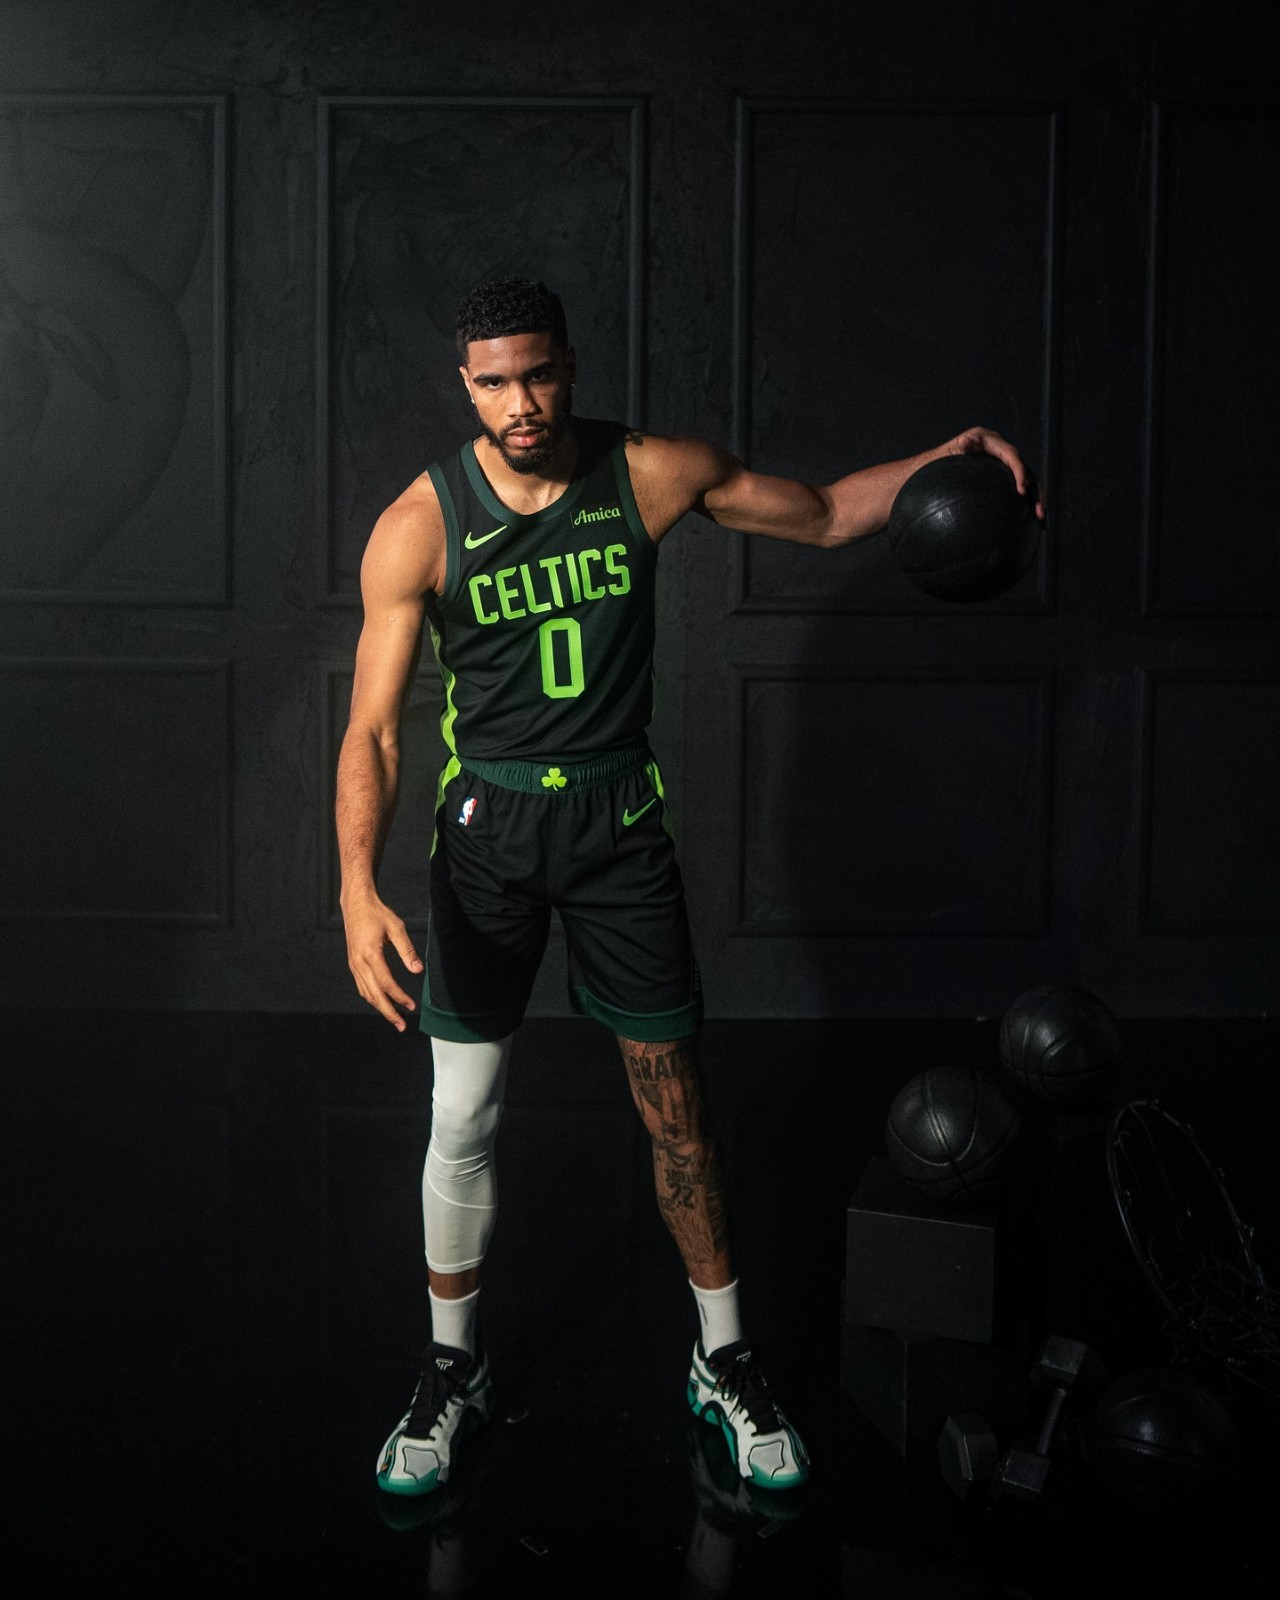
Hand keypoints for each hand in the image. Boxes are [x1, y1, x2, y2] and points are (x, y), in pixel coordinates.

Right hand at [342, 891, 422, 1031]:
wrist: (356, 904)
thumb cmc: (378, 914)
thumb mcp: (396, 928)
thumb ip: (407, 950)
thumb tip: (418, 970)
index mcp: (370, 954)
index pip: (386, 983)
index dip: (399, 997)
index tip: (412, 1006)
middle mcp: (359, 963)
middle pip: (374, 995)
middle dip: (388, 1013)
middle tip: (402, 1026)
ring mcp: (354, 964)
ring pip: (366, 993)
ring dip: (380, 1008)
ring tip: (395, 1019)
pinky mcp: (353, 964)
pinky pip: (362, 986)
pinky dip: (372, 997)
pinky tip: (382, 1002)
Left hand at [946, 428, 1045, 522]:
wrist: (941, 460)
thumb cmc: (945, 456)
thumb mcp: (951, 449)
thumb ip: (961, 446)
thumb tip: (964, 443)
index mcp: (993, 442)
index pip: (1012, 456)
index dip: (1020, 472)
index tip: (1022, 490)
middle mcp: (1002, 452)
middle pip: (1025, 469)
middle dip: (1034, 489)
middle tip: (1038, 510)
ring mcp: (1004, 464)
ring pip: (1027, 480)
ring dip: (1035, 497)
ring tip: (1040, 515)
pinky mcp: (1003, 475)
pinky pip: (1018, 486)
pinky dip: (1026, 499)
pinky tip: (1031, 514)